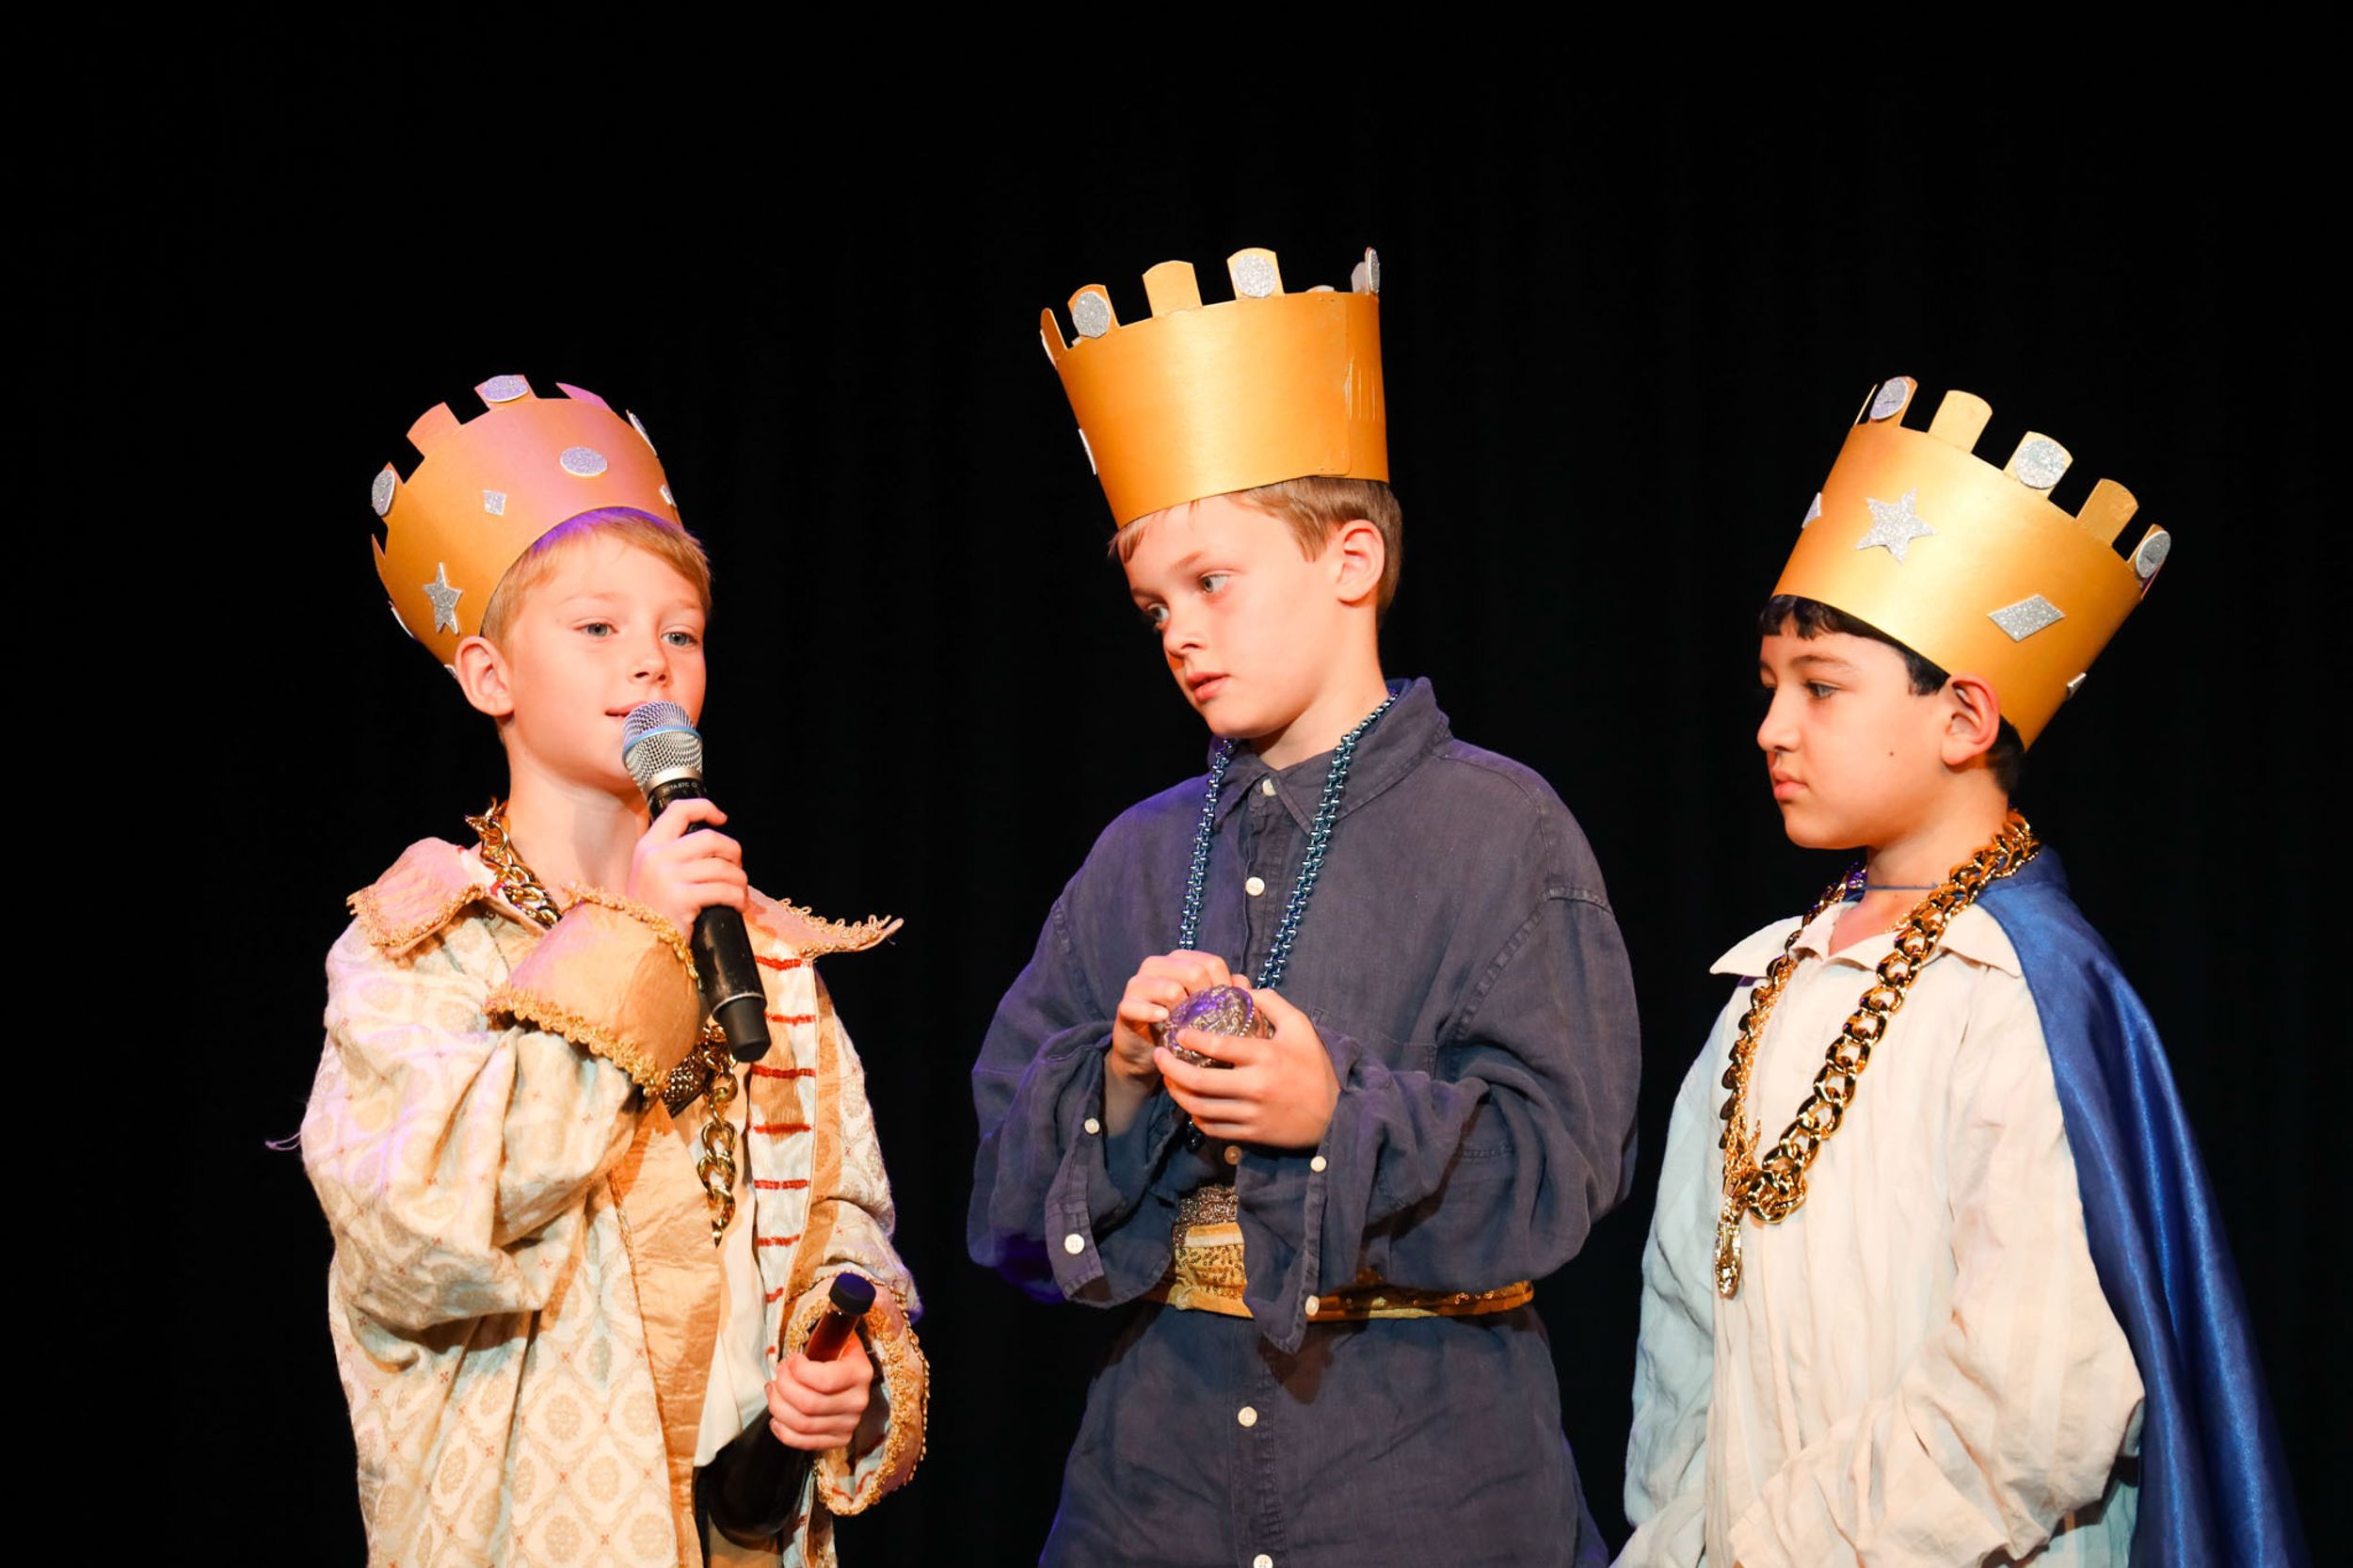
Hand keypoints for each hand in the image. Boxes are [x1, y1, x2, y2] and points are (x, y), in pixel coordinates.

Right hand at [625, 798, 747, 932]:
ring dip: (739, 880)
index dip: (705, 808)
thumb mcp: (650, 874)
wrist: (637, 944)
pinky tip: (737, 906)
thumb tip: (713, 843)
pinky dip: (738, 898)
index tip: (722, 818)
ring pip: (722, 867)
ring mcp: (667, 877)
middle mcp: (656, 857)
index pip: (678, 811)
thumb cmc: (650, 911)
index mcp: (648, 846)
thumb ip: (671, 855)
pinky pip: (723, 890)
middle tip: (737, 868)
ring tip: (739, 892)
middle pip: (710, 838)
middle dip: (733, 852)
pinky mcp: (681, 899)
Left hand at [766, 1333, 873, 1450]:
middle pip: (809, 1404)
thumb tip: (791, 1356)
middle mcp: (858, 1401)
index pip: (824, 1380)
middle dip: (784, 1387)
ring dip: (778, 1407)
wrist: (852, 1373)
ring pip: (802, 1424)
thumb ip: (819, 1341)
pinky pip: (804, 1442)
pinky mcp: (840, 1438)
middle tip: (778, 1373)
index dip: (799, 1371)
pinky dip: (783, 1432)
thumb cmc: (837, 1353)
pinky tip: (776, 1418)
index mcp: (860, 1372)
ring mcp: (850, 1423)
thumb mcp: (835, 1338)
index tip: (791, 1359)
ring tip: (773, 1390)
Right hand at [1104, 950, 1233, 1135]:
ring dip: (1182, 1010)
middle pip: (1193, 971)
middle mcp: (1157, 965)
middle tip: (1209, 1021)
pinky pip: (1137, 1005)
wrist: (1149, 1054)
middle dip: (1205, 998)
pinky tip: (1163, 1022)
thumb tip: (1244, 985)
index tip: (1228, 1010)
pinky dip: (1152, 1014)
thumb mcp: (1207, 1011)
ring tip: (1187, 1027)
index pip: (1210, 962)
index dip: (1224, 985)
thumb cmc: (1182, 1028)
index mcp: (1180, 960)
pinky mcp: (1124, 1005)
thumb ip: (1227, 994)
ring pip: (1168, 986)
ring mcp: (1138, 983)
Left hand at [1156, 986, 1338, 1148]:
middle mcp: (1255, 1086)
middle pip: (1199, 1082)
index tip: (1178, 1032)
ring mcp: (1251, 1114)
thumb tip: (1246, 989)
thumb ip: (1273, 1004)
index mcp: (1266, 1056)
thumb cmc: (1315, 1067)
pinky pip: (1212, 1128)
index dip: (1191, 1039)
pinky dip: (1196, 1116)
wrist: (1335, 1116)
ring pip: (1200, 1107)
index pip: (1218, 1047)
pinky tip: (1190, 1103)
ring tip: (1167, 1079)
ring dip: (1178, 1093)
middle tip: (1159, 1056)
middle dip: (1171, 1069)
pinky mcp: (1250, 1134)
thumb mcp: (1301, 1027)